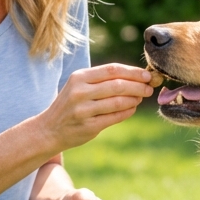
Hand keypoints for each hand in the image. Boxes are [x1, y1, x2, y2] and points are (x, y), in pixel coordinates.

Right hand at [38, 64, 152, 151]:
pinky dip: (127, 112)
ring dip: (134, 99)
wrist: (49, 129)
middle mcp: (80, 92)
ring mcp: (84, 110)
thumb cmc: (70, 104)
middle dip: (138, 86)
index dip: (133, 72)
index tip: (147, 75)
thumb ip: (102, 80)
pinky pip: (115, 117)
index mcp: (79, 77)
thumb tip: (135, 77)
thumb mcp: (79, 86)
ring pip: (118, 101)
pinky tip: (132, 108)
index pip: (112, 70)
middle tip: (150, 88)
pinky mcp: (89, 126)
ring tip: (141, 98)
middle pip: (118, 85)